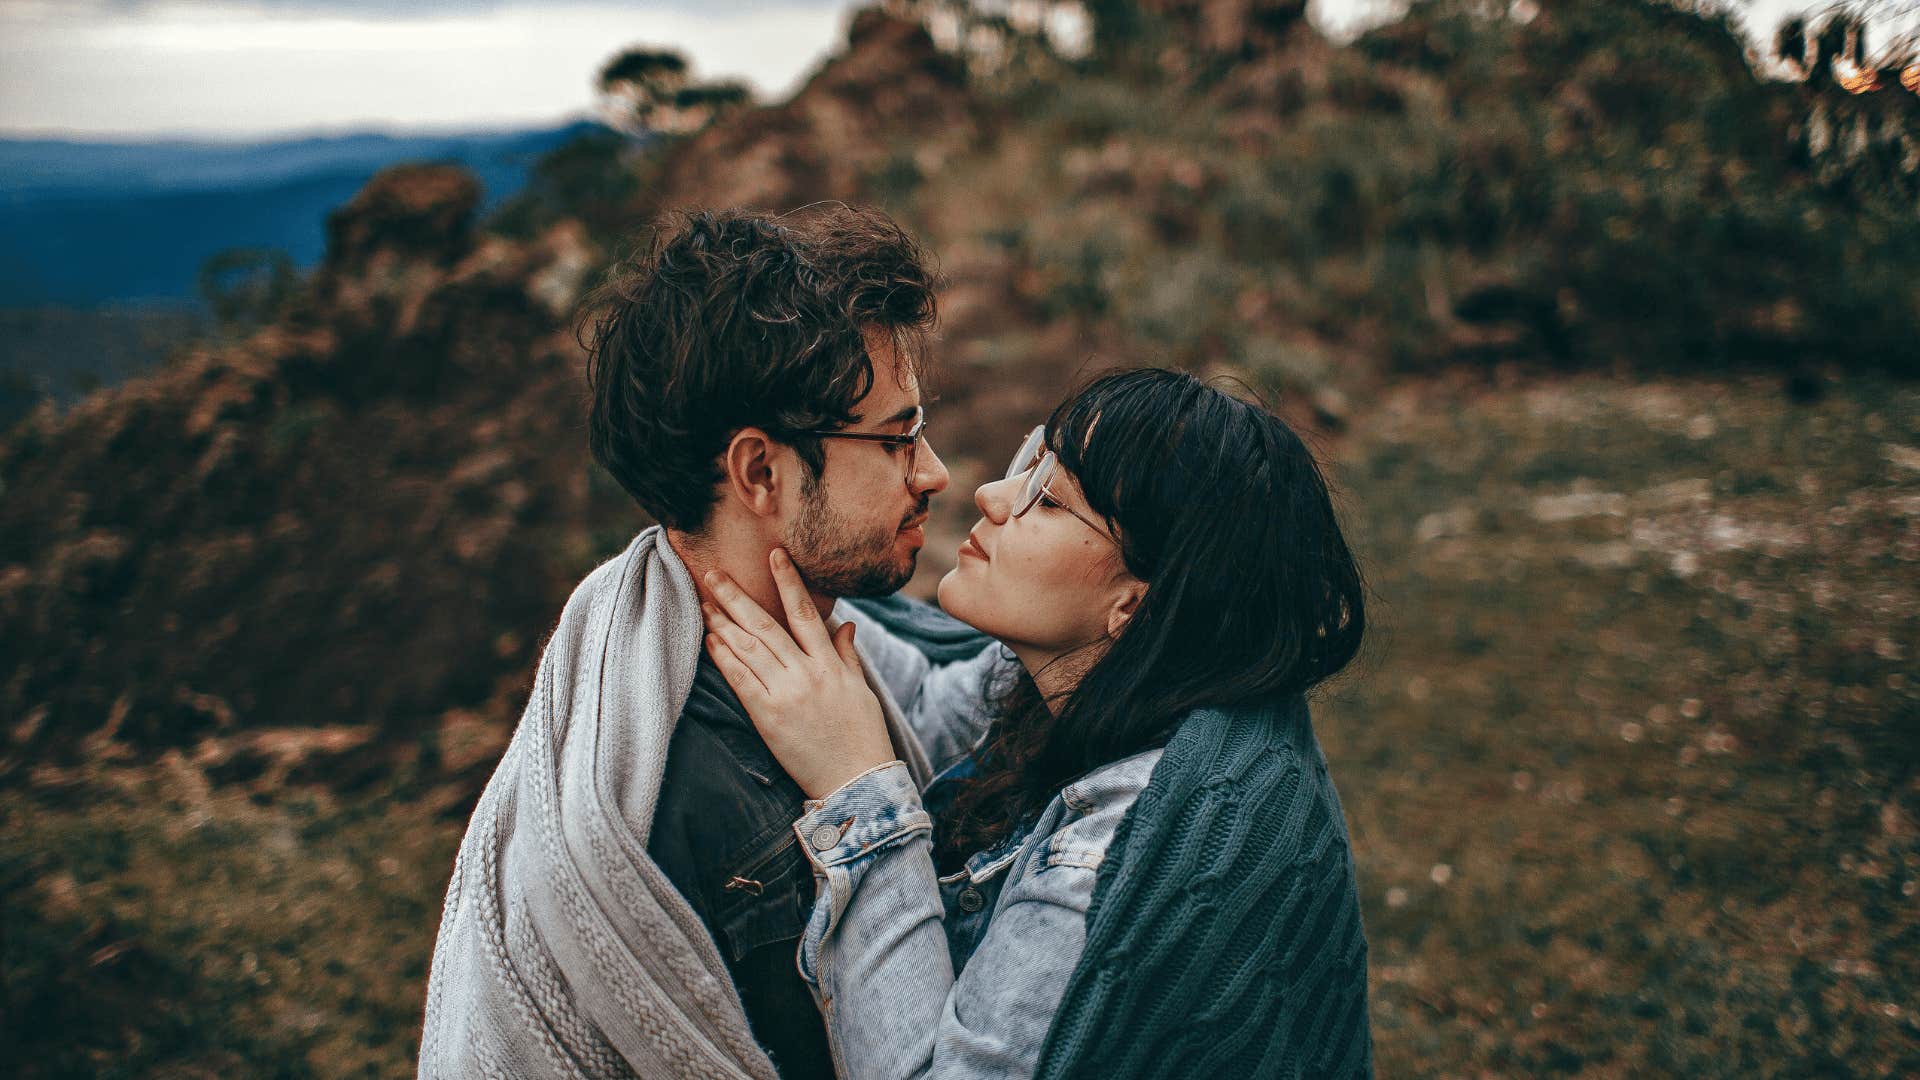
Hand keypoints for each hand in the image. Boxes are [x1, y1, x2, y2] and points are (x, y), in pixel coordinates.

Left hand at [701, 548, 896, 799]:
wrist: (857, 781)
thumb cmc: (861, 736)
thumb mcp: (860, 690)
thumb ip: (846, 655)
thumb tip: (846, 625)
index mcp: (830, 664)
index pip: (805, 612)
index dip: (789, 581)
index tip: (774, 555)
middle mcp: (806, 673)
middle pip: (766, 625)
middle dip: (737, 597)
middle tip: (713, 573)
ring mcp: (786, 694)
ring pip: (749, 648)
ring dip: (723, 622)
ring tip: (704, 602)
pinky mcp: (768, 717)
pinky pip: (741, 680)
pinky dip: (724, 657)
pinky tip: (710, 639)